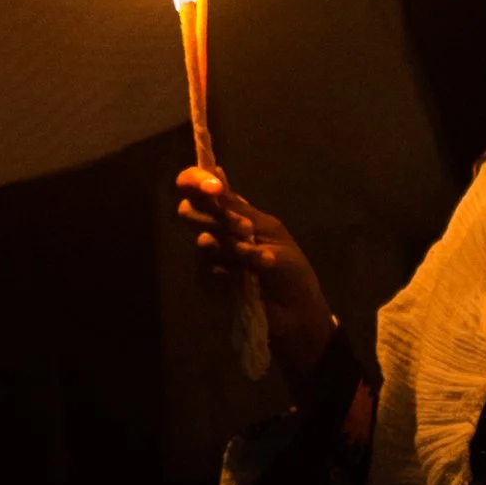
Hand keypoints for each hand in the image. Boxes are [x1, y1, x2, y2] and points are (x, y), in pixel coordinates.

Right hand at [175, 167, 337, 383]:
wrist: (297, 314)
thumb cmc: (291, 270)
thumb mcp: (271, 234)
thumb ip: (239, 210)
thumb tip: (217, 170)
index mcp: (235, 213)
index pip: (200, 188)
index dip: (197, 181)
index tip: (214, 188)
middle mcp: (218, 231)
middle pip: (188, 211)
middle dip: (214, 218)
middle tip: (245, 231)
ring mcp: (211, 259)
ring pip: (202, 243)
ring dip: (232, 250)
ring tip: (257, 262)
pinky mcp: (209, 283)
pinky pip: (205, 273)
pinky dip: (229, 276)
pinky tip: (245, 284)